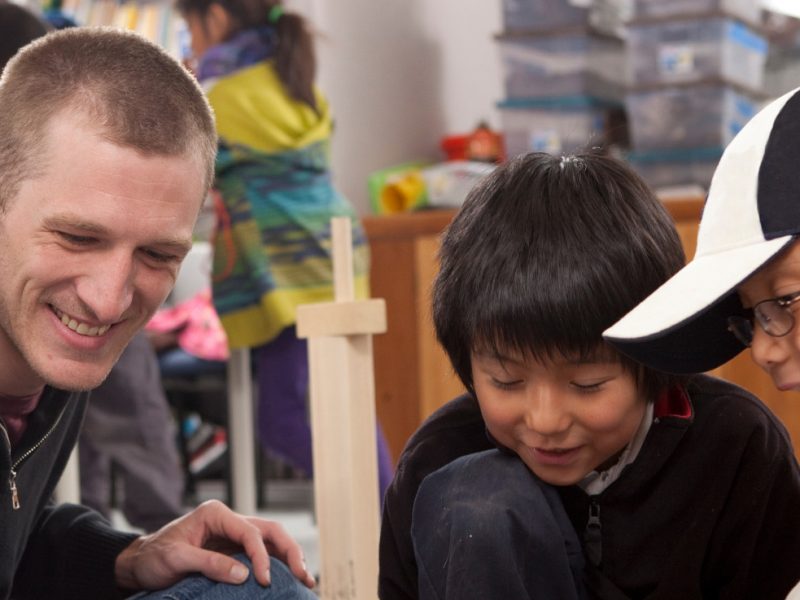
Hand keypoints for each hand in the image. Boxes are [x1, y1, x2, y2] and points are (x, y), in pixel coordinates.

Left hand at [114, 499, 314, 590]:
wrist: (140, 563)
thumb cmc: (154, 558)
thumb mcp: (176, 560)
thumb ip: (209, 564)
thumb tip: (244, 574)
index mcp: (216, 514)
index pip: (249, 531)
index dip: (261, 555)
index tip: (264, 580)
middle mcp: (229, 520)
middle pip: (269, 530)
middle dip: (289, 551)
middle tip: (303, 575)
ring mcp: (233, 534)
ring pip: (271, 540)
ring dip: (289, 557)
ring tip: (306, 579)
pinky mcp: (233, 549)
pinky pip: (261, 553)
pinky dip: (278, 564)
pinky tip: (290, 578)